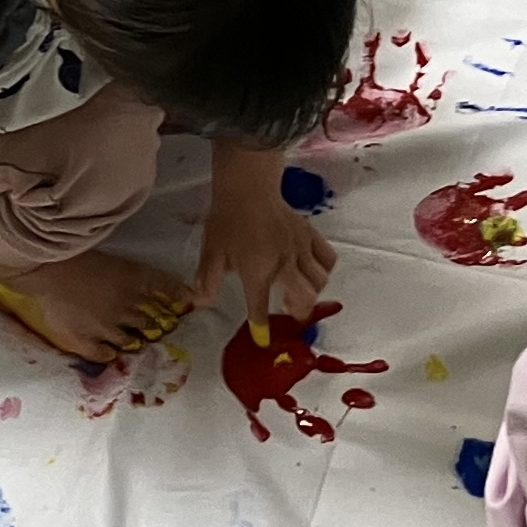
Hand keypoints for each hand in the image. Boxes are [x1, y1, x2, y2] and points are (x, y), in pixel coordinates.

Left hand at [197, 163, 336, 320]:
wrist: (247, 188)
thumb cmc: (227, 221)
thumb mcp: (211, 252)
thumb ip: (207, 280)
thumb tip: (198, 304)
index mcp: (258, 270)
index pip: (260, 305)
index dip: (261, 325)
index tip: (263, 339)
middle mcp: (284, 263)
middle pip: (305, 297)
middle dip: (299, 312)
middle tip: (290, 313)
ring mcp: (301, 248)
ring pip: (319, 280)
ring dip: (312, 292)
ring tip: (299, 292)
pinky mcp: (311, 235)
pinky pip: (327, 258)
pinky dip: (324, 269)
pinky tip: (313, 271)